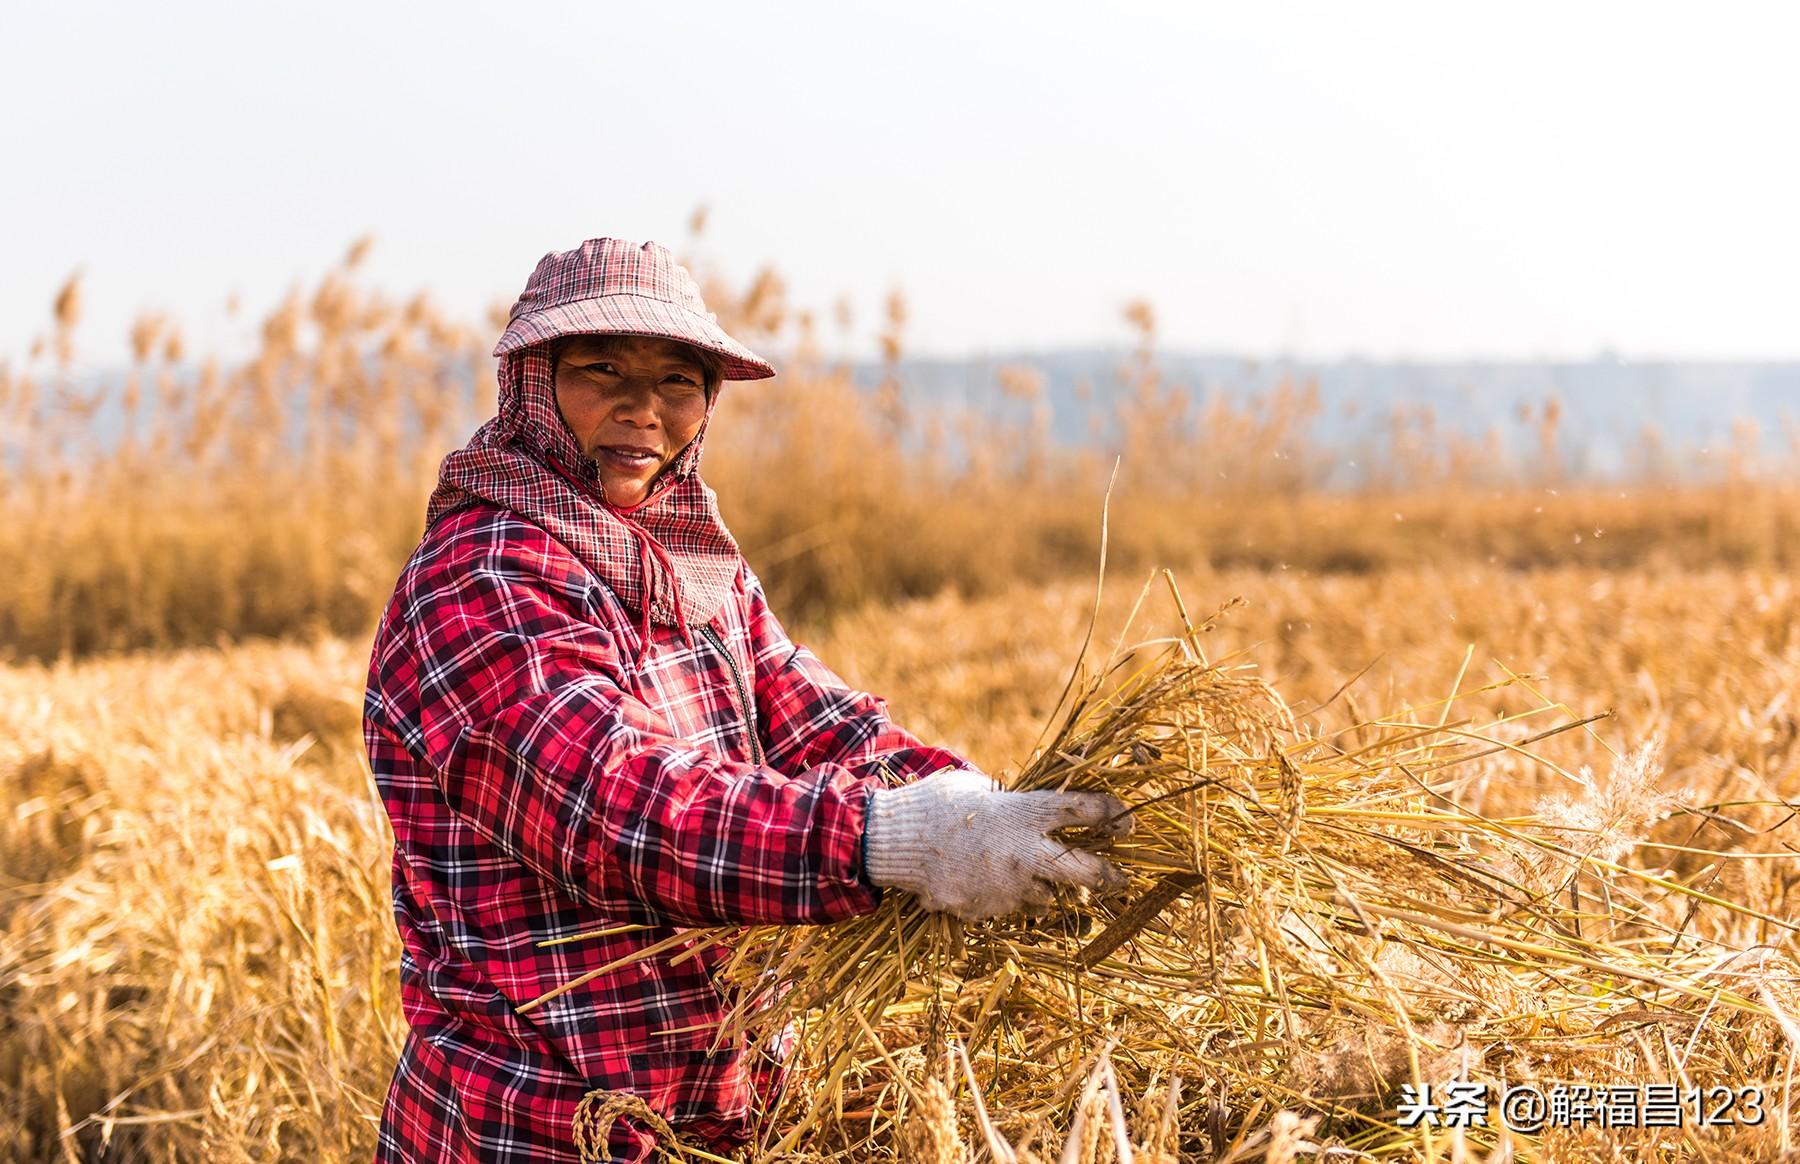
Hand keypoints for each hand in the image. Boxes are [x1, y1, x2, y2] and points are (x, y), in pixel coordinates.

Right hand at [862, 769, 1133, 920]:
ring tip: (1019, 870)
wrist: (892, 841)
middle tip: (1121, 879)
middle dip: (1108, 876)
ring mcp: (1005, 886)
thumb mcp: (977, 789)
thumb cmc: (935, 804)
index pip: (1081, 810)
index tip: (1126, 819)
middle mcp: (1022, 852)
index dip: (1111, 813)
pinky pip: (1009, 906)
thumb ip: (1011, 802)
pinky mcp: (986, 910)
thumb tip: (1032, 810)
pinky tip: (983, 878)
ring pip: (1045, 895)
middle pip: (1083, 871)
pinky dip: (1005, 896)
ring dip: (1042, 886)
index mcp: (1023, 812)